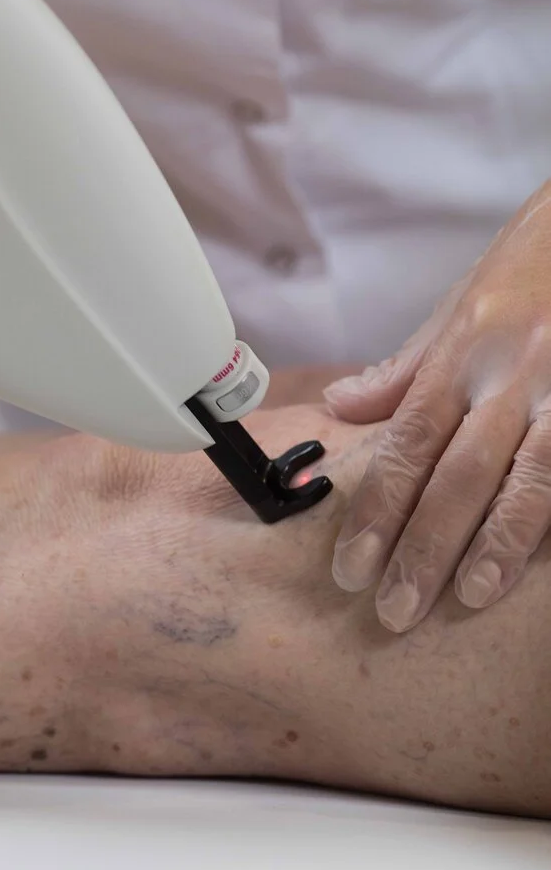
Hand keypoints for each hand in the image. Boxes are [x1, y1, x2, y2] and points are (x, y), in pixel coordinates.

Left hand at [324, 179, 550, 631]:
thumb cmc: (530, 261)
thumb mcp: (459, 302)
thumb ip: (405, 368)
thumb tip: (341, 408)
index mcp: (465, 348)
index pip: (408, 442)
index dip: (376, 509)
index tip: (350, 566)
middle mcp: (514, 369)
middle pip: (460, 471)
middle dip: (425, 547)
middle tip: (392, 611)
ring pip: (533, 477)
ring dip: (500, 544)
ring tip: (469, 597)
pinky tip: (548, 565)